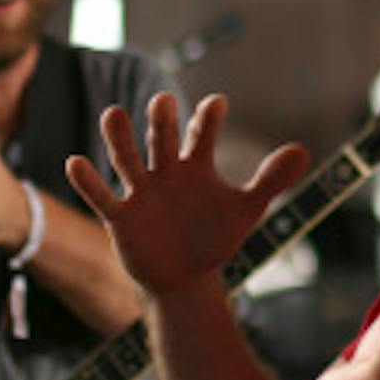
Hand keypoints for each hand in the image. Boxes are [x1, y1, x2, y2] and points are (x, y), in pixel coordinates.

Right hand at [67, 92, 308, 298]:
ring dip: (118, 139)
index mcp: (195, 165)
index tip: (217, 105)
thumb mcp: (246, 209)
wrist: (187, 279)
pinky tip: (76, 163)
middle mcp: (165, 171)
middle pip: (161, 139)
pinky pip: (102, 197)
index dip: (208, 119)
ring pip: (126, 159)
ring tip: (112, 113)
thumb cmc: (214, 236)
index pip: (202, 134)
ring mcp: (141, 192)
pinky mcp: (121, 217)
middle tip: (164, 101)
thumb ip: (271, 180)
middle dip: (162, 122)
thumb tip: (303, 150)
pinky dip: (88, 182)